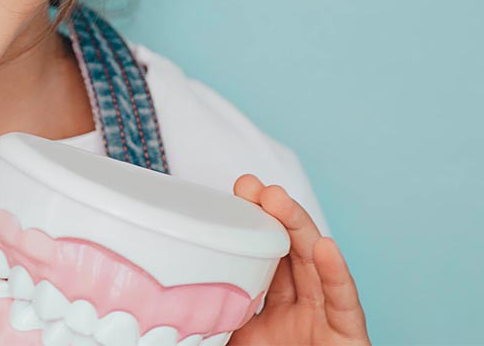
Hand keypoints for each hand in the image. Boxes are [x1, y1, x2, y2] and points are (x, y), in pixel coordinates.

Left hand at [229, 175, 369, 345]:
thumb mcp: (232, 340)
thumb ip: (212, 316)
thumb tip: (168, 298)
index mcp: (269, 309)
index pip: (261, 258)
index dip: (250, 227)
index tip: (234, 195)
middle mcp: (299, 308)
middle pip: (289, 251)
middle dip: (272, 214)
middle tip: (251, 186)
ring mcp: (324, 320)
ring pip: (314, 265)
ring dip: (298, 228)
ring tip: (277, 197)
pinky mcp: (349, 337)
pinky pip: (343, 304)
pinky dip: (336, 275)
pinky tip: (326, 246)